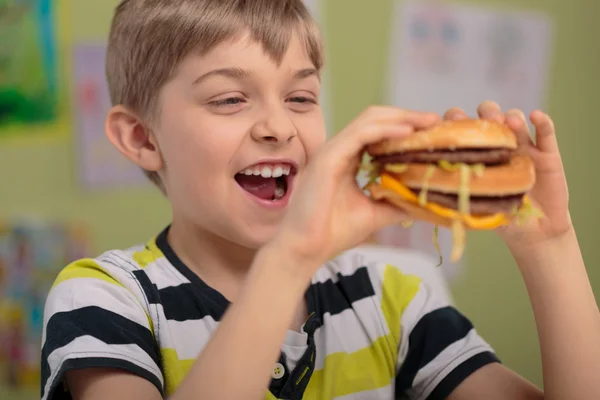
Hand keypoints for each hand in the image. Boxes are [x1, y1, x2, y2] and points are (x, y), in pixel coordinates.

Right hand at [274, 106, 440, 270]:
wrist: (305, 248)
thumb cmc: (332, 232)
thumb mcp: (375, 213)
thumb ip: (396, 201)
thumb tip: (426, 201)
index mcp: (347, 158)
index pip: (379, 130)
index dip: (405, 126)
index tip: (433, 131)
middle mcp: (339, 149)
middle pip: (376, 118)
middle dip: (408, 116)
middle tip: (436, 121)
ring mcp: (332, 151)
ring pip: (369, 120)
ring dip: (401, 118)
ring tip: (428, 122)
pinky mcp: (328, 158)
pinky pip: (360, 134)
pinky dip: (386, 129)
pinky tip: (407, 132)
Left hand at [443, 101, 571, 247]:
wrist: (536, 230)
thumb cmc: (501, 218)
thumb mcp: (480, 209)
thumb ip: (465, 199)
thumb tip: (436, 197)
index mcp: (477, 155)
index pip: (462, 129)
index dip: (455, 122)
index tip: (452, 126)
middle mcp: (498, 145)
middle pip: (487, 115)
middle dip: (485, 114)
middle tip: (487, 125)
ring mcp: (523, 146)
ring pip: (514, 118)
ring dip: (510, 116)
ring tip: (509, 124)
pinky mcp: (547, 153)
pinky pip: (546, 132)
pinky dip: (542, 122)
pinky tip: (536, 117)